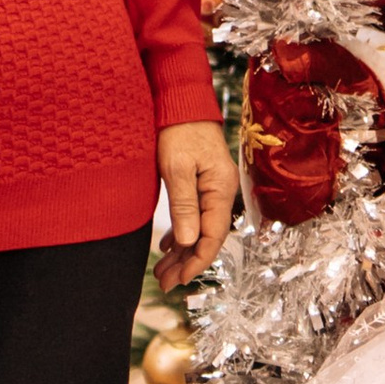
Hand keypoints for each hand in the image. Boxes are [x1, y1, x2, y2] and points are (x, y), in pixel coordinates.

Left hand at [153, 121, 239, 289]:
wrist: (181, 100)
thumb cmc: (178, 130)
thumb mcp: (176, 169)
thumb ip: (183, 206)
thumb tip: (188, 243)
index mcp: (220, 189)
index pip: (212, 236)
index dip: (196, 262)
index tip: (178, 280)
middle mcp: (221, 191)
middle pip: (207, 237)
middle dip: (187, 263)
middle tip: (164, 283)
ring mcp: (213, 187)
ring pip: (200, 228)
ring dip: (182, 251)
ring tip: (163, 271)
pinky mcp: (203, 182)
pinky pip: (196, 216)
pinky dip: (182, 234)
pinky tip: (169, 246)